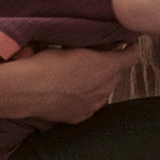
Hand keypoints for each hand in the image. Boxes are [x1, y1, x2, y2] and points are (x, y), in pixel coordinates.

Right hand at [0, 44, 140, 123]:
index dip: (131, 48)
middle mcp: (106, 87)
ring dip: (97, 83)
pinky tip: (69, 92)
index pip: (132, 56)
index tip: (126, 43)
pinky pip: (90, 105)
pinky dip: (84, 98)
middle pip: (116, 74)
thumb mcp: (70, 46)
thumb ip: (91, 47)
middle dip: (109, 66)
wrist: (28, 90)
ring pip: (103, 91)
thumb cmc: (46, 63)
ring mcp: (94, 104)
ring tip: (78, 77)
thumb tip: (98, 44)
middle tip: (93, 58)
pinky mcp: (81, 116)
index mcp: (106, 66)